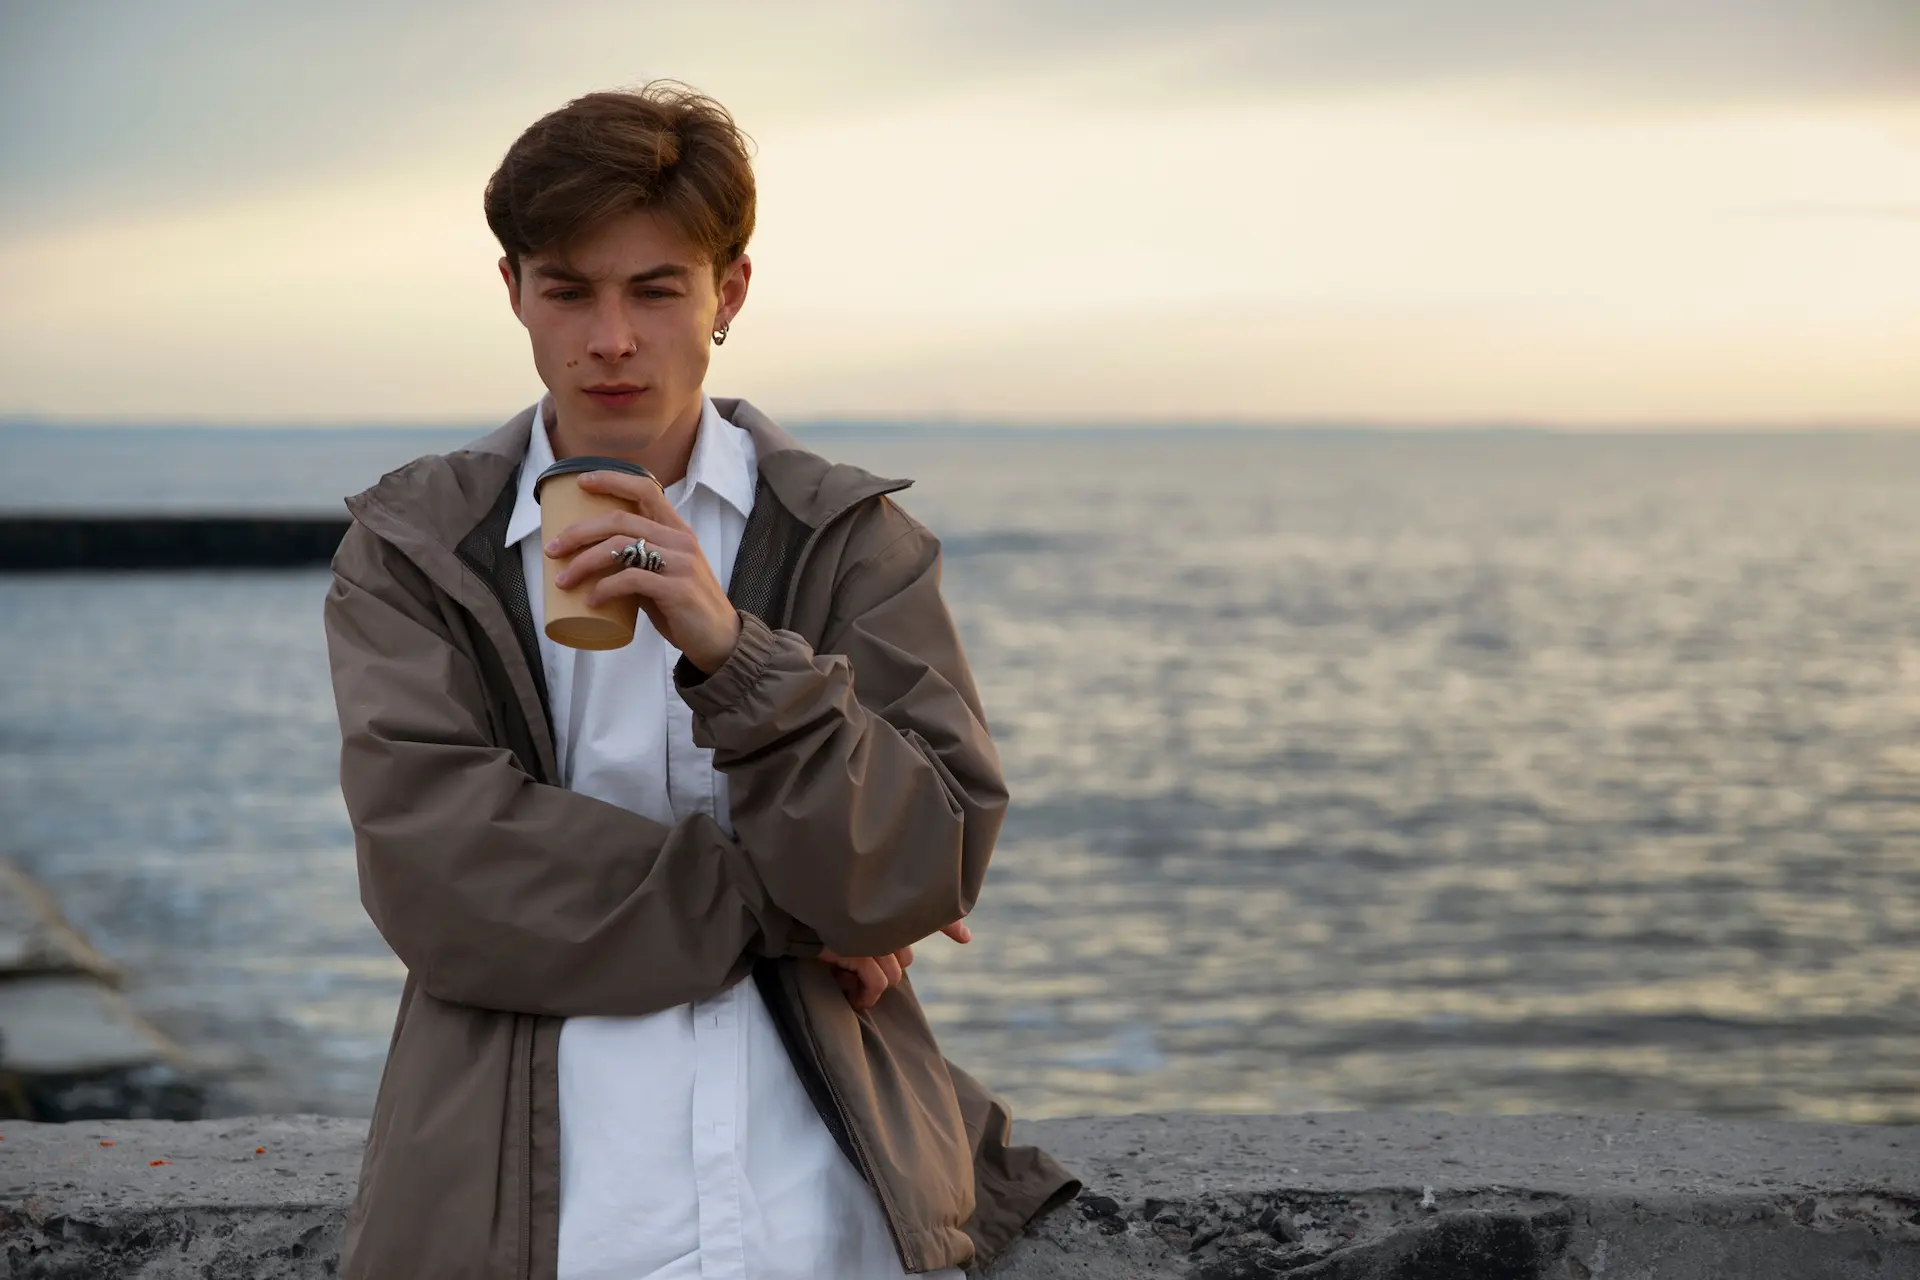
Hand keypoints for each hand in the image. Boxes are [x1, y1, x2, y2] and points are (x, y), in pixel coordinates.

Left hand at [545, 470, 741, 672]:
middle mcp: (680, 540)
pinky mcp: (677, 590)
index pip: (645, 489)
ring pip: (621, 547)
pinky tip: (591, 600)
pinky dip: (605, 588)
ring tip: (562, 580)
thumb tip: (594, 562)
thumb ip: (637, 563)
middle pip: (621, 520)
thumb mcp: (664, 576)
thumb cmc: (685, 608)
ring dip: (584, 562)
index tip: (581, 482)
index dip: (611, 480)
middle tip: (552, 549)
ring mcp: (680, 564)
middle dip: (579, 532)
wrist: (720, 640)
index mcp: (677, 530)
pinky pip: (631, 580)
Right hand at [818, 921, 971, 1011]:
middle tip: (854, 971)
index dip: (950, 924)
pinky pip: (877, 984)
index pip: (930, 915)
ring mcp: (872, 936)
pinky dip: (865, 995)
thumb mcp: (866, 926)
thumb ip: (911, 926)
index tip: (964, 936)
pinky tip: (851, 994)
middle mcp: (883, 921)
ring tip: (847, 982)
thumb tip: (967, 936)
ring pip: (892, 976)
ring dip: (870, 985)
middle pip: (904, 960)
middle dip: (881, 970)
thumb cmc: (827, 923)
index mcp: (888, 909)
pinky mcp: (857, 950)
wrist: (791, 922)